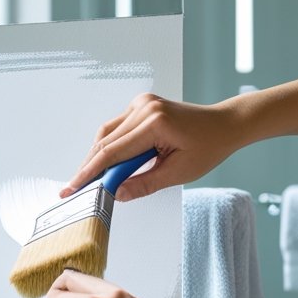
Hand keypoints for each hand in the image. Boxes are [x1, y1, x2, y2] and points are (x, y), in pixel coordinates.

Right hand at [59, 93, 240, 200]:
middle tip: (75, 189)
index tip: (73, 188)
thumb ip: (143, 184)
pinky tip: (108, 163)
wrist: (224, 125)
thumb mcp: (178, 172)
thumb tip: (116, 194)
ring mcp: (141, 103)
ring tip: (90, 179)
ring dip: (97, 157)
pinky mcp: (141, 104)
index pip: (112, 152)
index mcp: (155, 123)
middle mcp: (144, 108)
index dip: (89, 173)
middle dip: (89, 167)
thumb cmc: (208, 147)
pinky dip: (110, 146)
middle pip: (104, 142)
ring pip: (107, 133)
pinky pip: (116, 127)